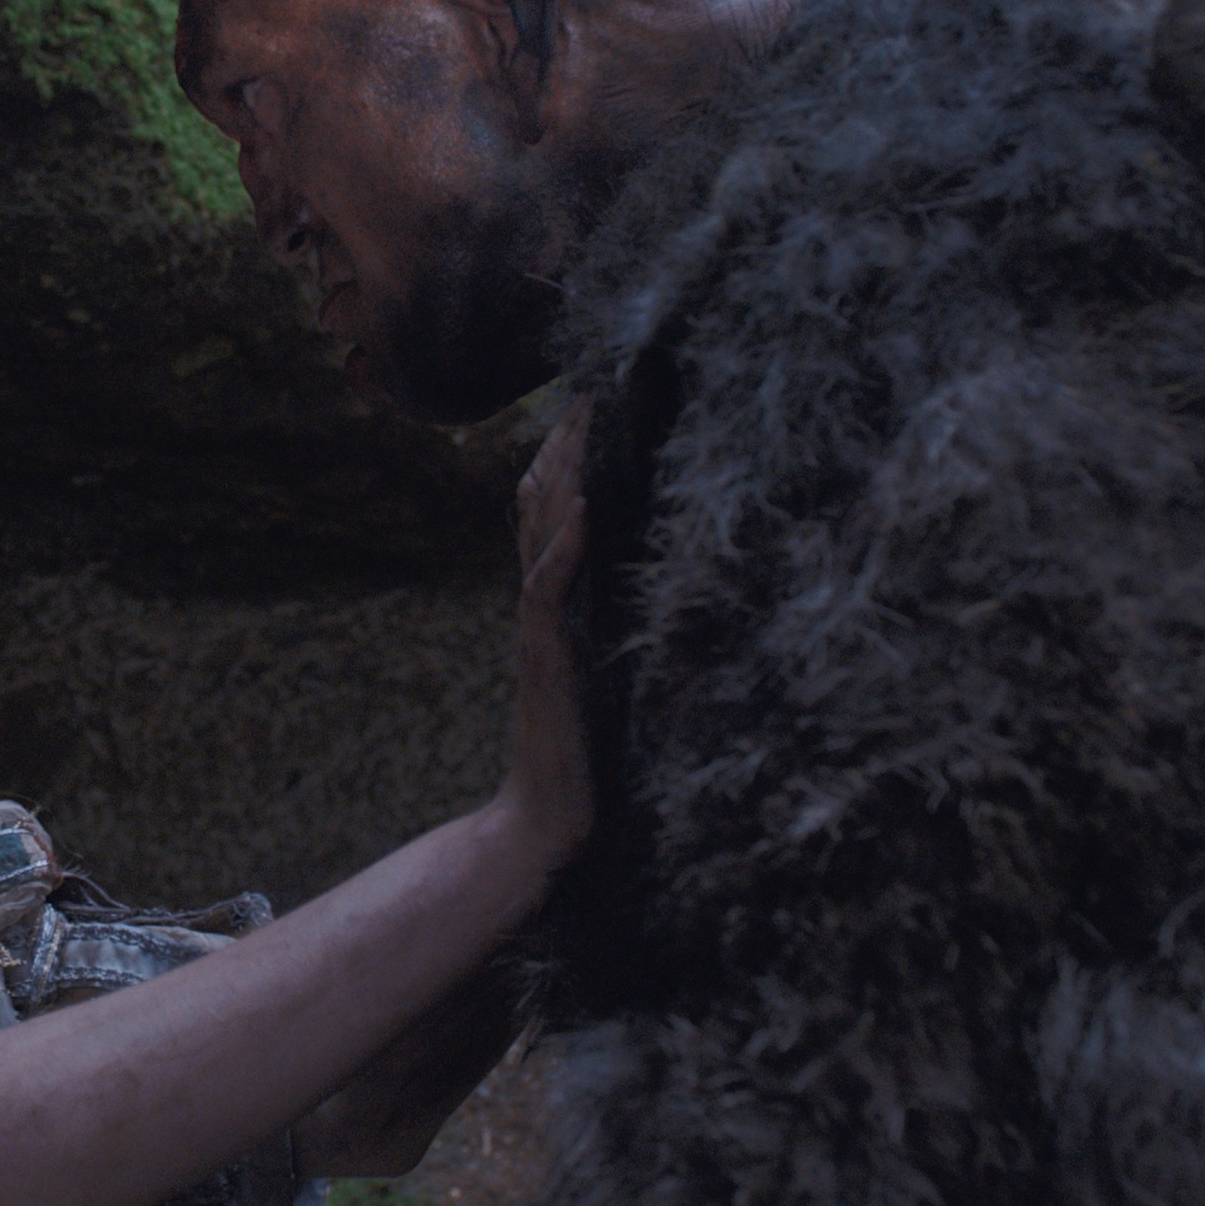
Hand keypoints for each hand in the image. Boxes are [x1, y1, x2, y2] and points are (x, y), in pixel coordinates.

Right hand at [495, 403, 592, 870]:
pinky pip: (547, 587)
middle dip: (563, 446)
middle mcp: (541, 605)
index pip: (551, 512)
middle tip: (588, 389)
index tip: (594, 407)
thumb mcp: (614, 669)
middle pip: (538, 505)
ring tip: (581, 423)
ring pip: (538, 532)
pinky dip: (561, 542)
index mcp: (557, 603)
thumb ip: (622, 626)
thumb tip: (666, 585)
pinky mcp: (546, 654)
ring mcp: (540, 627)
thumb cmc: (590, 753)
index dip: (566, 458)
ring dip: (561, 475)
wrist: (553, 815)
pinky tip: (578, 504)